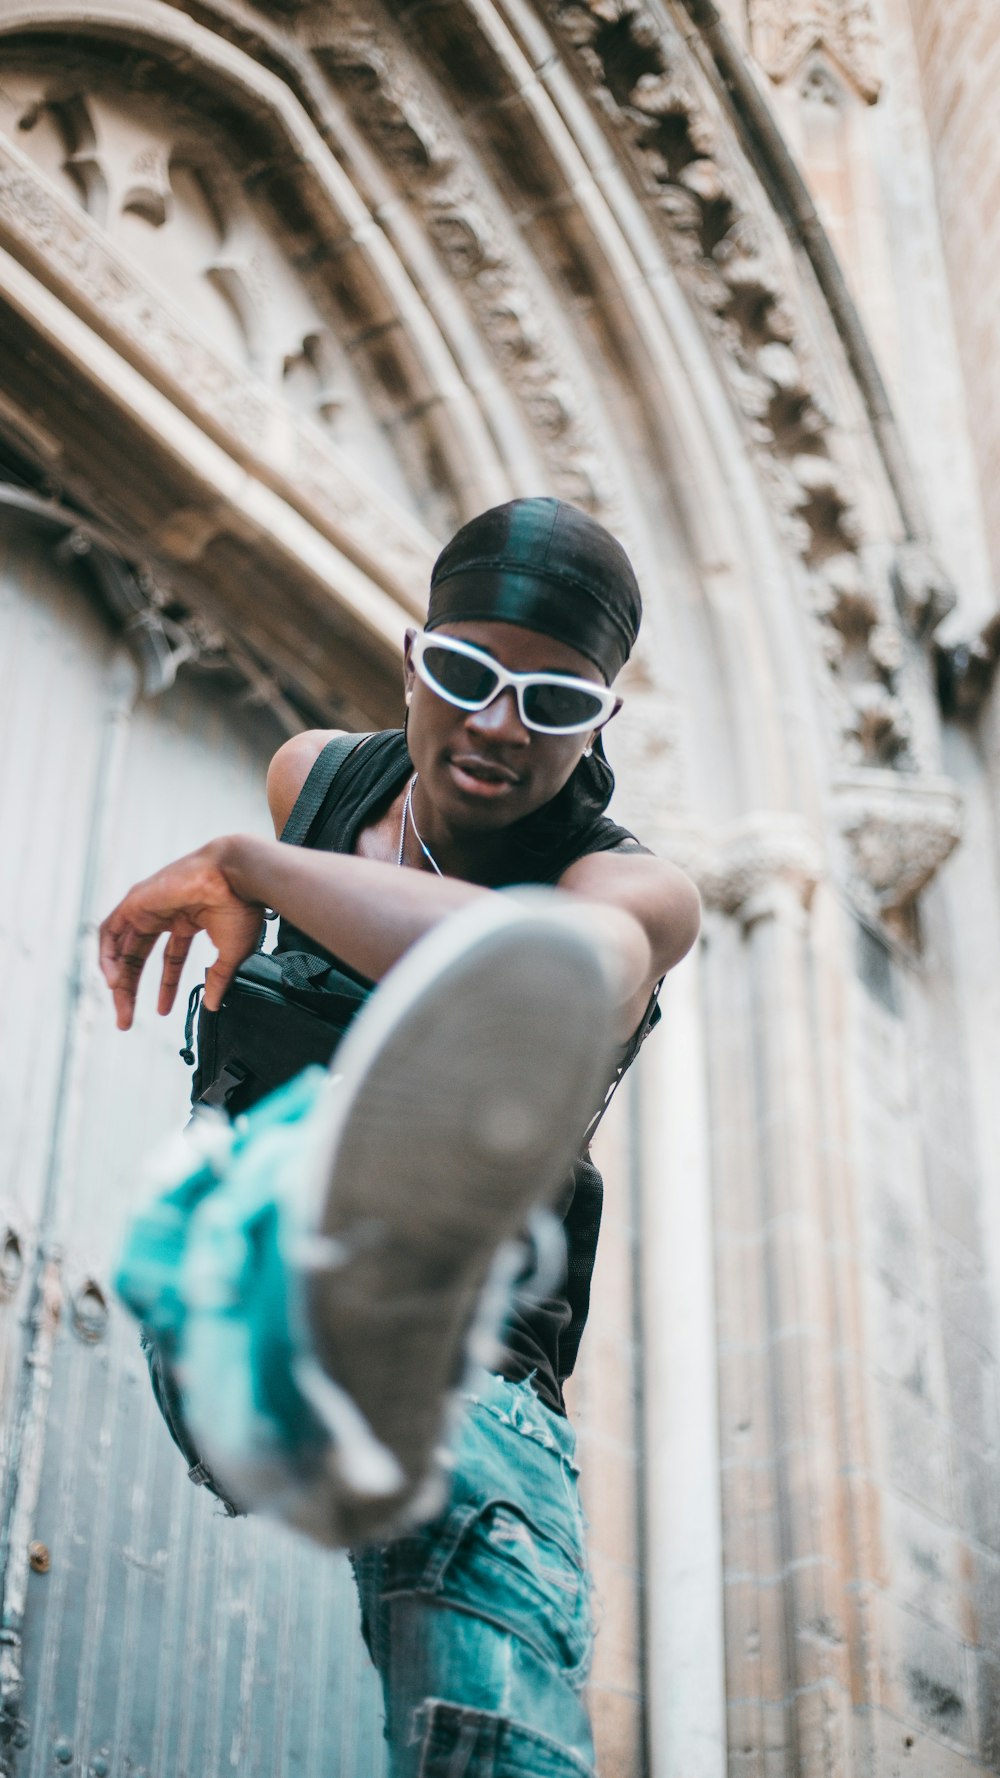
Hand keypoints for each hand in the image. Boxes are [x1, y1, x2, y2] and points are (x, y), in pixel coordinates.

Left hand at [98, 841, 265, 1029]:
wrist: (237, 877)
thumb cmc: (241, 907)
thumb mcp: (230, 953)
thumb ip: (218, 979)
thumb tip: (213, 1005)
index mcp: (190, 920)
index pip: (171, 958)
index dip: (165, 986)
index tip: (162, 1011)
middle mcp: (166, 913)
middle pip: (139, 957)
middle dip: (131, 990)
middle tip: (126, 1020)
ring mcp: (149, 906)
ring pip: (122, 947)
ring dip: (117, 978)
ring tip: (120, 1007)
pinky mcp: (135, 901)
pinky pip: (110, 931)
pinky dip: (107, 956)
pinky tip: (113, 980)